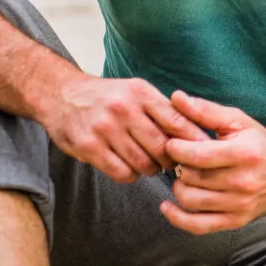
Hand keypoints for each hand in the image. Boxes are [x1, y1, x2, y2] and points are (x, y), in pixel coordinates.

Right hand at [39, 75, 208, 183]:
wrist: (62, 95)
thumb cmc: (108, 97)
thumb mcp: (137, 91)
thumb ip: (163, 109)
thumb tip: (197, 133)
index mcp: (141, 93)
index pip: (177, 121)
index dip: (193, 141)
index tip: (203, 152)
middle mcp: (124, 109)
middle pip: (162, 147)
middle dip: (171, 160)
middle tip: (172, 164)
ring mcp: (104, 128)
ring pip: (143, 163)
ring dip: (150, 169)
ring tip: (149, 165)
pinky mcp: (88, 146)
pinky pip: (121, 172)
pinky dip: (130, 175)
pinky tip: (128, 168)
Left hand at [160, 91, 265, 234]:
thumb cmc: (259, 144)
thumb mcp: (238, 121)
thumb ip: (205, 111)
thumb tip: (176, 98)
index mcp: (244, 154)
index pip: (198, 155)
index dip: (176, 149)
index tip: (172, 143)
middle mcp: (243, 182)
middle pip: (191, 178)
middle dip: (179, 167)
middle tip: (180, 160)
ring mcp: (239, 205)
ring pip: (190, 201)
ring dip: (179, 188)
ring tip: (184, 176)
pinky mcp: (235, 221)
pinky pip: (198, 226)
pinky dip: (177, 218)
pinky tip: (168, 206)